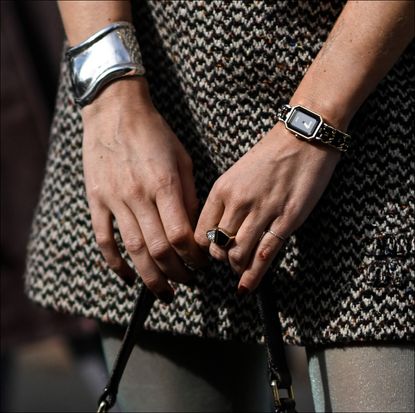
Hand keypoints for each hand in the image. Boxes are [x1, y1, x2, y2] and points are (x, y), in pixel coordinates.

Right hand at [82, 78, 204, 301]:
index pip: (180, 235)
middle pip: (158, 249)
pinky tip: (127, 278)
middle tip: (187, 285)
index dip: (193, 257)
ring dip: (150, 277)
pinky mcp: (97, 200)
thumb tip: (194, 230)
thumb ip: (189, 196)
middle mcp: (139, 196)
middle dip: (176, 274)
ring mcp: (114, 200)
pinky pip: (104, 239)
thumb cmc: (155, 134)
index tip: (201, 265)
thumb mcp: (182, 159)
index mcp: (164, 185)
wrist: (115, 111)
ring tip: (164, 293)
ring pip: (133, 250)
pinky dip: (115, 263)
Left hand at [194, 122, 340, 292]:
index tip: (208, 255)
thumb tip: (218, 228)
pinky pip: (264, 254)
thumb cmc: (271, 155)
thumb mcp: (237, 173)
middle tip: (227, 263)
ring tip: (240, 272)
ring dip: (236, 268)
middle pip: (217, 246)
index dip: (201, 249)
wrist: (304, 137)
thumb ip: (225, 200)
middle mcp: (238, 201)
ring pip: (238, 254)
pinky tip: (247, 287)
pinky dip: (253, 276)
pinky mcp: (287, 219)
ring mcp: (263, 211)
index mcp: (222, 189)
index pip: (200, 231)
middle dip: (220, 260)